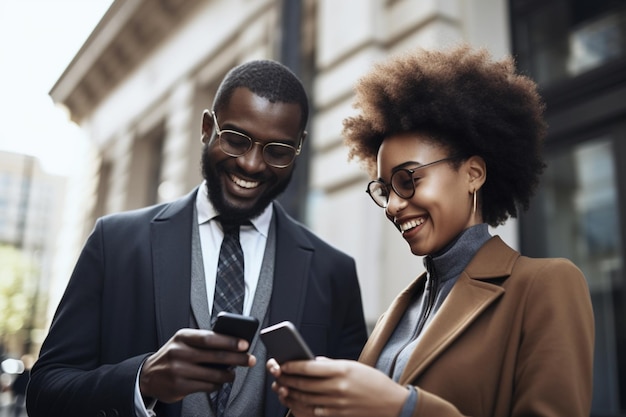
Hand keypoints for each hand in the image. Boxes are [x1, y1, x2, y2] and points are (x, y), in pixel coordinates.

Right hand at [140, 328, 255, 402]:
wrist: (148, 375)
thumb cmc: (172, 355)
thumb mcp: (183, 342)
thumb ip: (203, 341)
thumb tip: (232, 345)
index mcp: (182, 337)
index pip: (210, 338)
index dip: (229, 341)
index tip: (244, 344)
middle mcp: (179, 352)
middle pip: (215, 356)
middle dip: (237, 359)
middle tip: (250, 360)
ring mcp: (178, 371)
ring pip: (213, 374)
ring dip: (228, 375)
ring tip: (233, 374)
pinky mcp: (179, 387)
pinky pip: (206, 387)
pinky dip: (217, 385)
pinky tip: (219, 382)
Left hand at [267, 357, 407, 416]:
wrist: (392, 403)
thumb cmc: (373, 381)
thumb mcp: (353, 366)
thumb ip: (331, 365)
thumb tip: (311, 362)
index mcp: (341, 370)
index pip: (309, 367)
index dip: (292, 366)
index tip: (282, 363)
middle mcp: (338, 387)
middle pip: (304, 383)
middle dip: (287, 379)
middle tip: (276, 375)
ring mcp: (338, 403)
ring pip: (306, 398)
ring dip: (291, 393)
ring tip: (283, 388)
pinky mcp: (339, 415)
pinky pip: (315, 411)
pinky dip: (303, 406)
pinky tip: (297, 401)